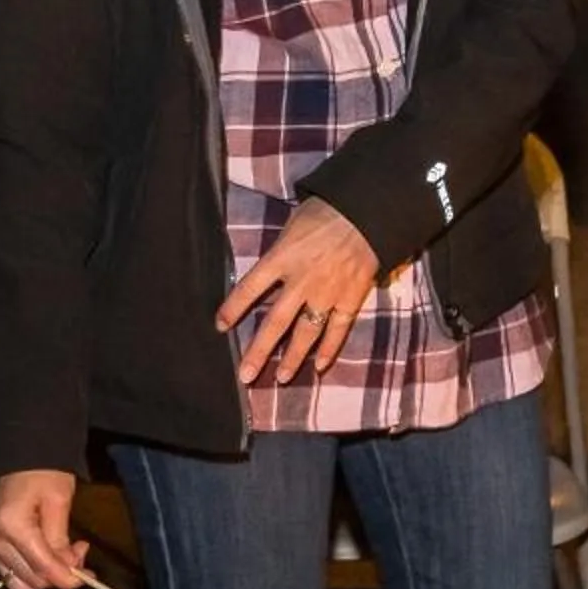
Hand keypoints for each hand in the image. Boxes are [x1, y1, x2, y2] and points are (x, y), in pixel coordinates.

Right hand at [0, 470, 86, 588]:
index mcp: (12, 526)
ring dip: (46, 576)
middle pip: (31, 579)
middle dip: (60, 574)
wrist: (21, 455)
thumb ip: (60, 539)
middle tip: (81, 552)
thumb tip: (69, 569)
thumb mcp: (59, 501)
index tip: (90, 576)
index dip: (68, 578)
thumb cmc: (44, 472)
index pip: (42, 567)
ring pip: (19, 582)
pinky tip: (50, 552)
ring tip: (67, 552)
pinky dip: (34, 570)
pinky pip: (12, 572)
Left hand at [218, 197, 379, 384]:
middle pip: (275, 322)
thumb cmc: (327, 210)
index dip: (233, 308)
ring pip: (306, 332)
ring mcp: (327, 292)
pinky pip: (338, 329)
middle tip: (246, 375)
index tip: (220, 326)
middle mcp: (301, 281)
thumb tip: (269, 271)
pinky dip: (329, 348)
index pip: (249, 288)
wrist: (368, 211)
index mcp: (282, 258)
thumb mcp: (292, 225)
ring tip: (280, 377)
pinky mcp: (350, 297)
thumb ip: (281, 251)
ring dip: (292, 357)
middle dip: (259, 351)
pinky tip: (319, 365)